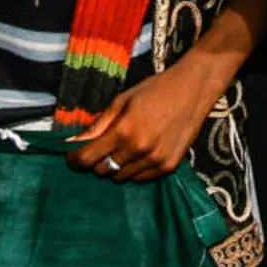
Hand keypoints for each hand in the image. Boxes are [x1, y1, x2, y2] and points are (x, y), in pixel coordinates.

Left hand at [66, 61, 222, 181]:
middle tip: (103, 148)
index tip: (72, 159)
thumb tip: (73, 141)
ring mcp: (155, 160)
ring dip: (117, 166)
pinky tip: (142, 151)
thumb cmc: (155, 90)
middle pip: (103, 170)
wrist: (193, 89)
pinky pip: (141, 178)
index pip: (88, 158)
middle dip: (97, 161)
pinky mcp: (169, 166)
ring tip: (125, 147)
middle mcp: (139, 149)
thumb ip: (98, 125)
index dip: (75, 160)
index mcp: (123, 130)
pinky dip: (135, 169)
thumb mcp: (122, 101)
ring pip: (121, 177)